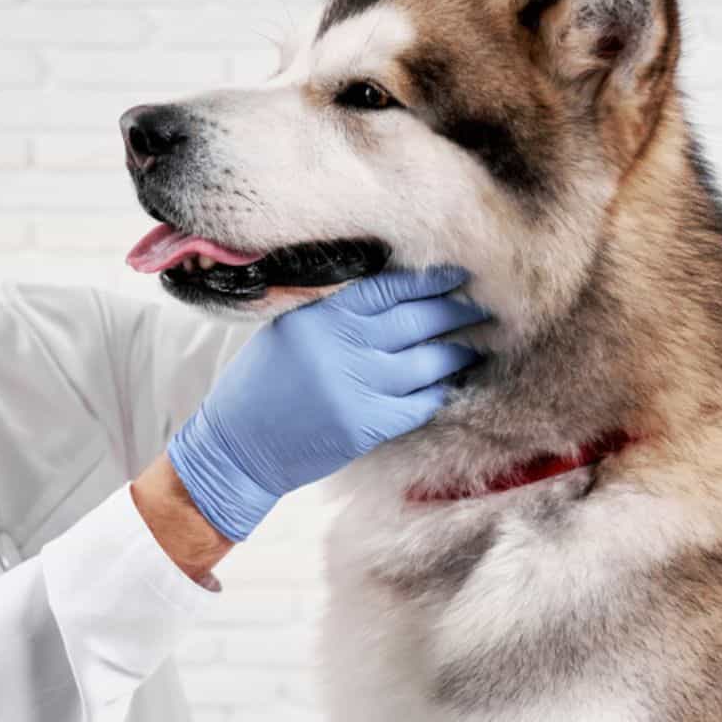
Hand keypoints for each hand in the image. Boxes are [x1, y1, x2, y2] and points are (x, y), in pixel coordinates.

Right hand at [167, 266, 488, 540]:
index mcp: (320, 316)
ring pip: (425, 364)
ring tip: (475, 345)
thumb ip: (334, 312)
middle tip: (485, 308)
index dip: (428, 281)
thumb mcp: (288, 331)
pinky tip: (452, 386)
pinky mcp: (364, 425)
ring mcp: (355, 387)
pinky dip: (438, 394)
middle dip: (454, 313)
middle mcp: (340, 346)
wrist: (237, 446)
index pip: (388, 290)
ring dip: (456, 354)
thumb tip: (392, 295)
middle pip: (415, 322)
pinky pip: (418, 405)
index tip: (458, 275)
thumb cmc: (260, 385)